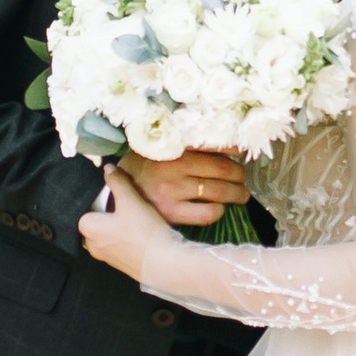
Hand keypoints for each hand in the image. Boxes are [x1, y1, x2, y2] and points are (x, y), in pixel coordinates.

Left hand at [77, 174, 158, 278]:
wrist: (165, 263)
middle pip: (97, 220)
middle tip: (128, 205)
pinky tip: (143, 231)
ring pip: (109, 233)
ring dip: (119, 225)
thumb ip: (117, 182)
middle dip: (110, 212)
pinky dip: (127, 237)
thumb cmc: (144, 232)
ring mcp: (106, 257)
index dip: (102, 198)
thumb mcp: (130, 200)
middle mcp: (92, 245)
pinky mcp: (120, 264)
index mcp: (88, 228)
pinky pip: (119, 245)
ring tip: (137, 218)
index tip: (116, 195)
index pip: (87, 206)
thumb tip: (108, 168)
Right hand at [120, 146, 248, 228]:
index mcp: (173, 146)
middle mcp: (174, 166)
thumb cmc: (141, 166)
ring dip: (237, 193)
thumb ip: (184, 142)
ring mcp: (173, 190)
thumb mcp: (158, 146)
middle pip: (223, 170)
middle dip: (239, 174)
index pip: (214, 144)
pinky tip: (219, 208)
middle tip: (242, 177)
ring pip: (220, 192)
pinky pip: (207, 213)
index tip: (241, 152)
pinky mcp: (171, 212)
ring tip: (241, 194)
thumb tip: (224, 144)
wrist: (113, 192)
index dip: (234, 149)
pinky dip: (219, 210)